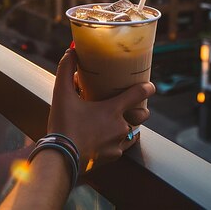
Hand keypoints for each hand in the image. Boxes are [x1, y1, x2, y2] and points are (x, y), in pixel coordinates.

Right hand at [47, 49, 154, 172]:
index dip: (147, 88)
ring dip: (126, 126)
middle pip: (139, 114)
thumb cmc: (63, 125)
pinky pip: (122, 147)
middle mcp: (121, 126)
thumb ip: (65, 70)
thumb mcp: (62, 95)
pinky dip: (116, 142)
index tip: (150, 86)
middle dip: (137, 110)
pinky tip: (105, 140)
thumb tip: (70, 51)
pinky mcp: (113, 157)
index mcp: (112, 109)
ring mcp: (119, 144)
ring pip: (131, 132)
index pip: (139, 94)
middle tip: (126, 107)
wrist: (60, 158)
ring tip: (114, 124)